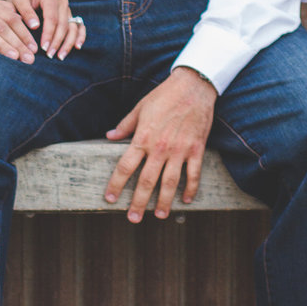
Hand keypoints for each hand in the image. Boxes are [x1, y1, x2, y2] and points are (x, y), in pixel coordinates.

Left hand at [2, 0, 86, 59]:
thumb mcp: (18, 1)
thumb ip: (26, 12)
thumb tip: (35, 26)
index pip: (52, 19)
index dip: (49, 34)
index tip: (43, 48)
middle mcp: (61, 2)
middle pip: (63, 25)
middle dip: (57, 42)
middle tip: (49, 55)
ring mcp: (67, 9)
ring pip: (72, 27)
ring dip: (68, 43)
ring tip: (60, 56)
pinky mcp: (69, 15)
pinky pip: (78, 26)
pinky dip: (79, 36)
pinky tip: (77, 47)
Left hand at [104, 67, 215, 222]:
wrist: (193, 86)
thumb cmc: (164, 95)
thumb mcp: (140, 108)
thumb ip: (125, 125)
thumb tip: (110, 136)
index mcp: (143, 138)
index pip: (125, 167)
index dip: (116, 185)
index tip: (110, 199)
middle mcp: (160, 148)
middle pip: (146, 182)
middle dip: (138, 203)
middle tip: (133, 218)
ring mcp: (180, 151)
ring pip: (170, 183)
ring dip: (164, 202)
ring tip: (159, 215)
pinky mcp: (196, 150)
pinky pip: (193, 174)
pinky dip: (190, 189)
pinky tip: (186, 200)